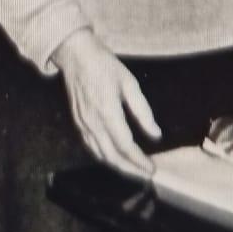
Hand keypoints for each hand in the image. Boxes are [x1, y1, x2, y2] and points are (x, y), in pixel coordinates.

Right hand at [51, 29, 160, 178]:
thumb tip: (156, 134)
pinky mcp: (78, 123)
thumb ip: (142, 111)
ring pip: (100, 155)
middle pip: (112, 157)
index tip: (152, 168)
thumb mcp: (129, 83)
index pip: (125, 146)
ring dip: (118, 167)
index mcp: (108, 112)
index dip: (139, 161)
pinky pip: (91, 147)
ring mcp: (83, 125)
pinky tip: (115, 158)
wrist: (76, 56)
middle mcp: (93, 123)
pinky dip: (105, 157)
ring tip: (134, 170)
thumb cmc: (105, 66)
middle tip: (146, 175)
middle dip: (130, 170)